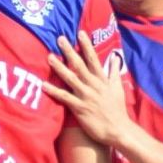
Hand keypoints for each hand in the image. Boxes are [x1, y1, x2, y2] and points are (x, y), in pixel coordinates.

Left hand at [43, 32, 130, 147]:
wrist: (118, 129)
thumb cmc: (117, 109)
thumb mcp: (118, 88)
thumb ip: (114, 72)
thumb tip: (115, 57)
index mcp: (102, 80)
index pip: (93, 59)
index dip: (86, 46)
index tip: (79, 33)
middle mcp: (93, 85)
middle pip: (79, 65)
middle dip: (69, 51)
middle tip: (60, 39)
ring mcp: (86, 96)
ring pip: (71, 78)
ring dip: (59, 67)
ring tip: (49, 57)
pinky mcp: (80, 108)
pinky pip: (65, 98)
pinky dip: (54, 91)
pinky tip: (44, 85)